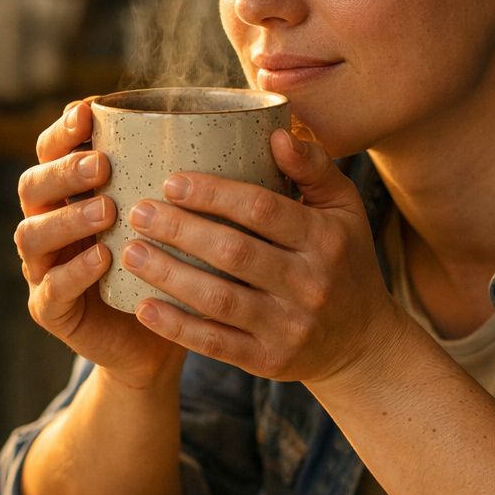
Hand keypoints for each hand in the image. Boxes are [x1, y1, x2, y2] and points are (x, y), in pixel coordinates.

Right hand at [14, 101, 184, 388]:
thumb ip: (210, 178)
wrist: (161, 340)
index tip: (90, 111)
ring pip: (32, 235)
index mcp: (73, 193)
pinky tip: (103, 257)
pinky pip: (52, 288)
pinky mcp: (51, 310)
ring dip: (67, 219)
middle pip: (33, 186)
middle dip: (64, 171)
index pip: (52, 150)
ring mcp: (45, 268)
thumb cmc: (176, 266)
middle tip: (102, 164)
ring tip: (107, 210)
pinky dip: (74, 271)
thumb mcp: (188, 219)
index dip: (63, 130)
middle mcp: (52, 224)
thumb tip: (280, 134)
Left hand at [120, 128, 397, 383]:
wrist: (363, 344)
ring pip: (218, 299)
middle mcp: (310, 283)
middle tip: (137, 212)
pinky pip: (216, 343)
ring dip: (168, 275)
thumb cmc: (345, 261)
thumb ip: (314, 168)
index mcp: (325, 239)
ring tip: (130, 252)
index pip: (261, 209)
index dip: (212, 194)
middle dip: (179, 230)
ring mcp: (289, 327)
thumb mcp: (344, 210)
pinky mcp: (269, 361)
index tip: (170, 182)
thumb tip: (277, 133)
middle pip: (233, 252)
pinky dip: (176, 327)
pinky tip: (143, 307)